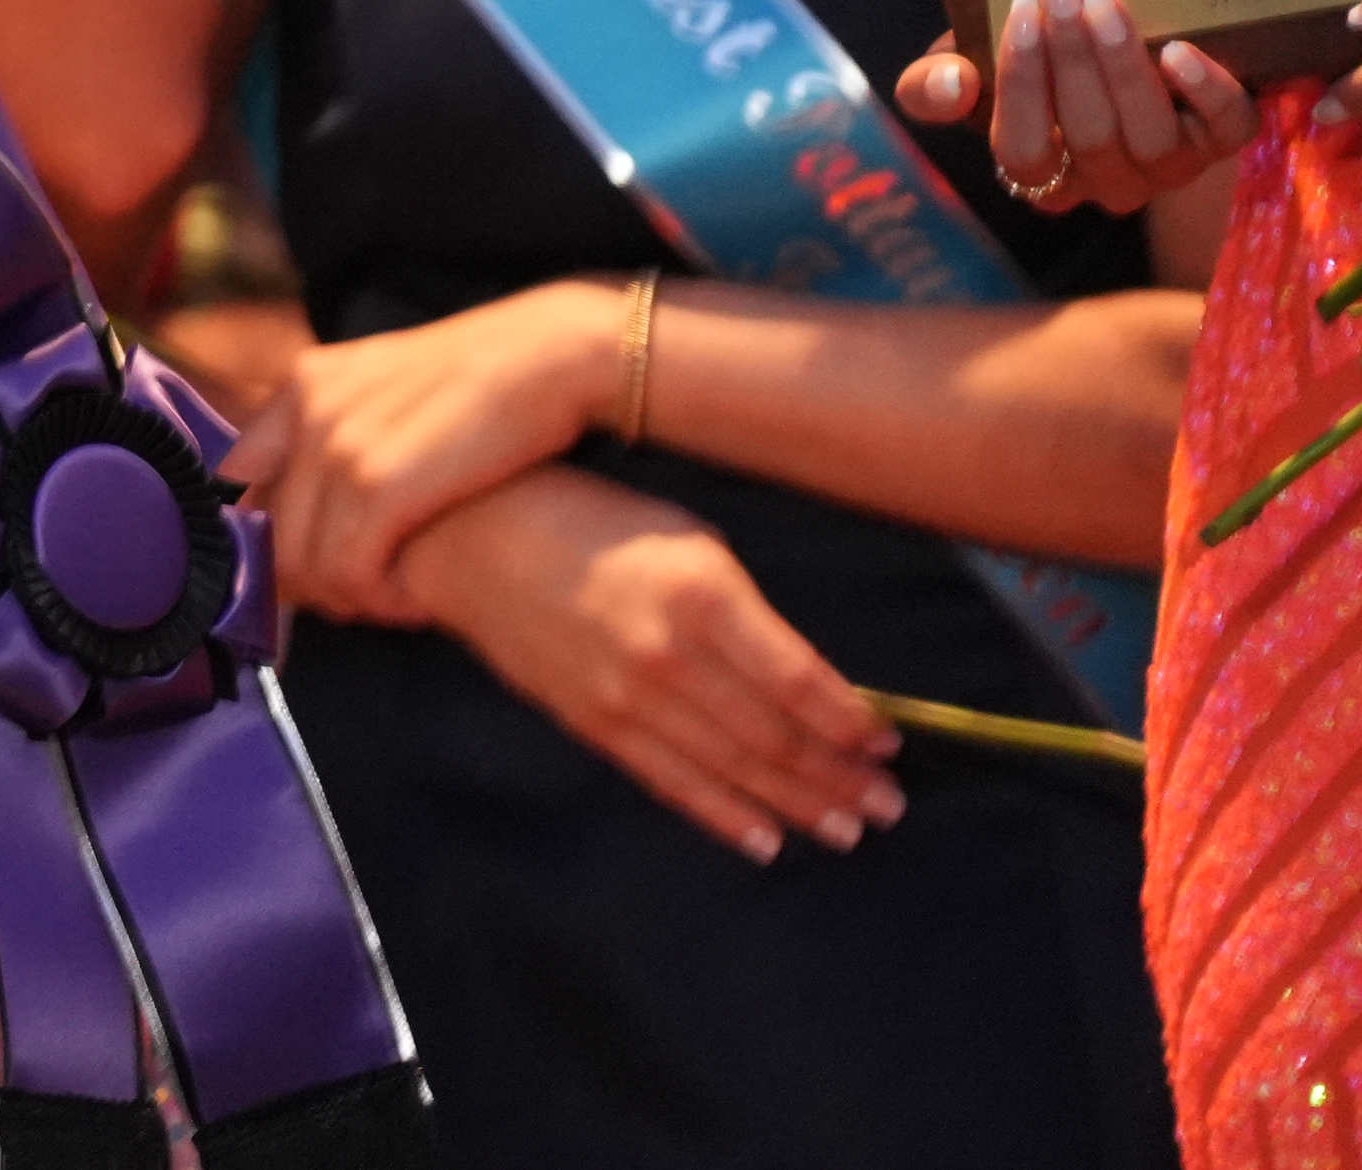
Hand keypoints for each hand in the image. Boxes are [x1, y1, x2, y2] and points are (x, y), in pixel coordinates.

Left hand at [226, 282, 621, 617]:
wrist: (552, 354)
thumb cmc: (486, 387)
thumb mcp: (392, 390)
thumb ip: (343, 432)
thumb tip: (310, 508)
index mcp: (306, 382)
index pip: (237, 483)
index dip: (262, 539)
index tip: (303, 572)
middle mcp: (309, 409)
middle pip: (266, 534)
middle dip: (310, 583)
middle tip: (361, 599)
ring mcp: (340, 444)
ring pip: (305, 563)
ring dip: (349, 598)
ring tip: (394, 601)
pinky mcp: (381, 483)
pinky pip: (349, 573)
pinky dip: (380, 600)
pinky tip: (417, 601)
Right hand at [393, 464, 901, 864]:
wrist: (473, 535)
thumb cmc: (590, 520)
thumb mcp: (684, 537)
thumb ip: (743, 611)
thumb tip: (806, 682)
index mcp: (703, 595)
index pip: (800, 682)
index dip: (852, 720)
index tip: (889, 742)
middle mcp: (669, 655)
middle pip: (775, 737)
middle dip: (840, 776)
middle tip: (888, 804)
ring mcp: (627, 698)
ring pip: (733, 769)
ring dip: (798, 804)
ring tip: (848, 828)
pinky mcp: (593, 724)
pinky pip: (671, 784)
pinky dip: (724, 817)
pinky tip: (766, 841)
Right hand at [891, 0, 1250, 210]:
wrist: (1113, 49)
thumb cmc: (1034, 63)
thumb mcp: (971, 68)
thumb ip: (934, 85)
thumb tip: (954, 83)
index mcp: (1042, 176)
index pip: (1024, 151)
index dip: (1020, 84)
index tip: (1018, 9)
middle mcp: (1109, 185)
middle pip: (1091, 137)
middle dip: (1073, 57)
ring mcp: (1170, 168)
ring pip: (1152, 137)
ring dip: (1125, 66)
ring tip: (1105, 2)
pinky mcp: (1222, 141)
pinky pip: (1226, 129)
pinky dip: (1206, 91)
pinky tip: (1178, 50)